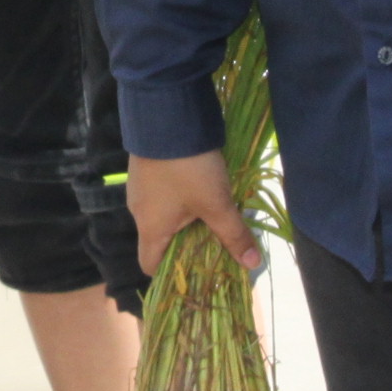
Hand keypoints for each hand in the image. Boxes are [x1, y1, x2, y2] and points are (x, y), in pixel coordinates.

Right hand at [128, 149, 260, 283]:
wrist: (167, 117)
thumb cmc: (189, 170)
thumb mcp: (217, 203)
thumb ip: (234, 235)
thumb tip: (253, 265)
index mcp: (150, 228)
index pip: (150, 265)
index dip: (170, 273)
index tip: (196, 271)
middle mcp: (138, 212)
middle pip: (159, 240)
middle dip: (185, 244)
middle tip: (214, 242)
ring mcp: (139, 188)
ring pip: (161, 215)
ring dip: (183, 218)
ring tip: (210, 212)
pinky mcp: (144, 168)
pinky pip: (160, 194)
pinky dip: (177, 198)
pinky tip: (197, 186)